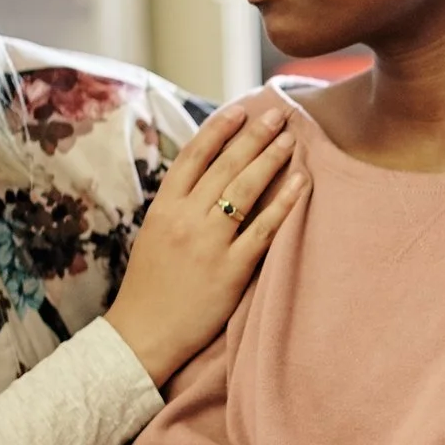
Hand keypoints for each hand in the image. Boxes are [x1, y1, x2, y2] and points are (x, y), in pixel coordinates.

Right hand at [108, 101, 309, 387]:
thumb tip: (205, 175)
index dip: (219, 130)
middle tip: (278, 114)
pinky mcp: (231, 269)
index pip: (194, 157)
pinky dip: (284, 203)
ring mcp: (209, 243)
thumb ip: (178, 205)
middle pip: (225, 166)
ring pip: (246, 189)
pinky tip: (301, 182)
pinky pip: (263, 229)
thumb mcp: (153, 234)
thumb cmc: (149, 286)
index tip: (240, 110)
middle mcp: (186, 218)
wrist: (142, 334)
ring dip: (271, 159)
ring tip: (291, 139)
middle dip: (254, 135)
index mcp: (164, 207)